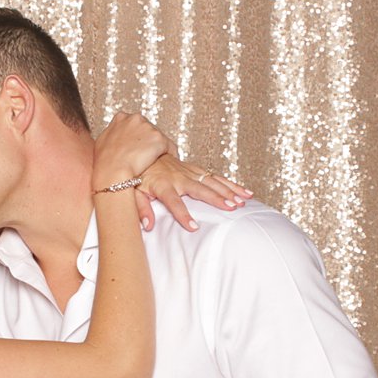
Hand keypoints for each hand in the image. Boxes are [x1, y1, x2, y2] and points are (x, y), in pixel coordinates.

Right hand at [92, 111, 170, 189]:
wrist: (112, 172)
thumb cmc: (105, 162)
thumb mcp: (102, 142)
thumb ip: (111, 134)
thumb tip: (115, 137)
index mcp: (121, 118)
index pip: (134, 125)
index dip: (136, 138)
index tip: (136, 149)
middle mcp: (136, 119)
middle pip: (148, 129)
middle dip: (148, 142)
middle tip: (144, 157)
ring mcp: (148, 127)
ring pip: (159, 138)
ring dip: (158, 149)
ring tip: (153, 162)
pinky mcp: (159, 138)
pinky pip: (169, 148)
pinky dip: (169, 155)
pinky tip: (165, 164)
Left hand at [133, 156, 253, 231]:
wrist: (141, 150)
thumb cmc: (137, 174)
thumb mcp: (131, 191)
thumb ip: (140, 208)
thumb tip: (147, 225)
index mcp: (162, 184)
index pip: (173, 202)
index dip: (183, 214)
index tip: (194, 227)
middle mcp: (178, 177)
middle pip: (200, 189)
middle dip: (216, 198)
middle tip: (231, 208)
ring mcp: (188, 171)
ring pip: (212, 181)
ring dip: (229, 191)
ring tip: (243, 201)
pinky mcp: (195, 169)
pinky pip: (215, 176)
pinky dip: (231, 184)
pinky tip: (245, 192)